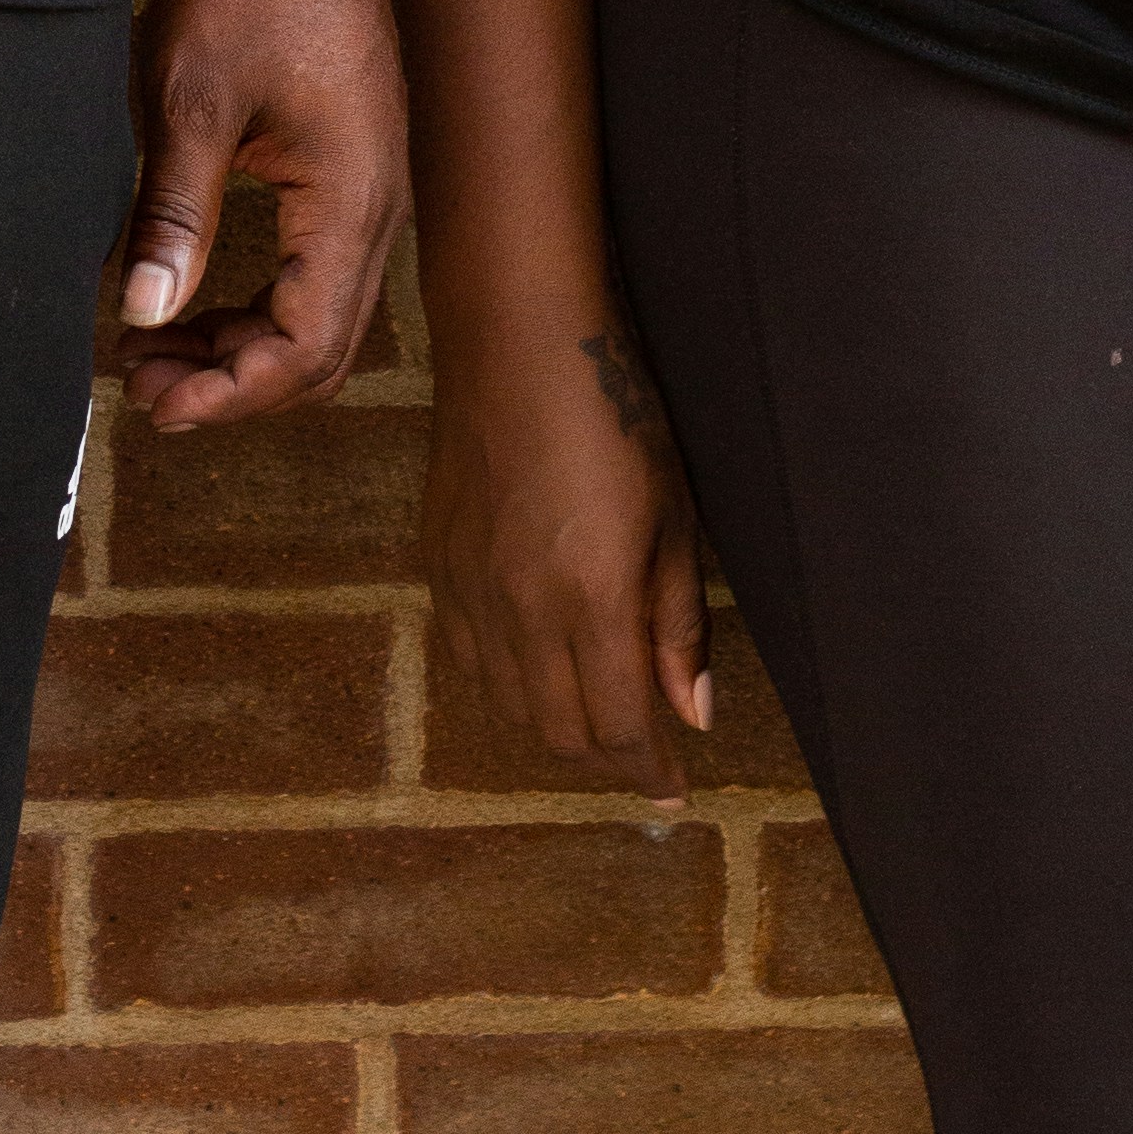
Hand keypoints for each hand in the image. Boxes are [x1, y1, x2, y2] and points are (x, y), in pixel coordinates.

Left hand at [118, 0, 403, 432]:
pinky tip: (189, 290)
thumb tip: (143, 317)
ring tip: (152, 345)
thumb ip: (171, 216)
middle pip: (322, 347)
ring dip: (240, 342)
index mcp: (353, 200)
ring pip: (318, 311)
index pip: (306, 347)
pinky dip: (254, 299)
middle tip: (142, 384)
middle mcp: (379, 205)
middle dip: (233, 380)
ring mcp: (371, 186)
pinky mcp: (350, 165)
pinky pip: (313, 268)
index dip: (230, 392)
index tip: (156, 403)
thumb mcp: (189, 102)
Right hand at [426, 313, 712, 804]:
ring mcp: (471, 590)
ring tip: (594, 727)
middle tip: (640, 759)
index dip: (651, 769)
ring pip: (508, 705)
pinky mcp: (438, 566)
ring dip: (555, 732)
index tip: (674, 790)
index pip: (621, 725)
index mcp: (592, 599)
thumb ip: (678, 623)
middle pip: (560, 732)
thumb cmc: (614, 417)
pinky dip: (504, 689)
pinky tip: (532, 676)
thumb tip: (694, 712)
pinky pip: (466, 660)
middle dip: (606, 761)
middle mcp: (523, 610)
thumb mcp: (674, 516)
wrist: (517, 343)